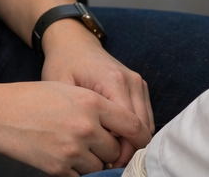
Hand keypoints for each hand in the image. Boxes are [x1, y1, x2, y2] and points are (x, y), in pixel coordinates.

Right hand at [0, 79, 149, 175]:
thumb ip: (99, 106)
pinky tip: (68, 157)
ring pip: (101, 165)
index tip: (140, 141)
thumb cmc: (35, 97)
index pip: (132, 125)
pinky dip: (80, 170)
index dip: (140, 136)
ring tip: (81, 148)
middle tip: (101, 142)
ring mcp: (72, 150)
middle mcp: (86, 127)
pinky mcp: (58, 169)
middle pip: (117, 148)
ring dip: (97, 160)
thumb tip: (123, 125)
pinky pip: (82, 176)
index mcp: (92, 103)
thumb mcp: (71, 90)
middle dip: (113, 148)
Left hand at [41, 19, 153, 162]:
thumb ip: (79, 114)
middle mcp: (132, 81)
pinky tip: (117, 141)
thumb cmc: (63, 65)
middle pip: (142, 126)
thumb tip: (91, 146)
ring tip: (113, 156)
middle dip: (129, 149)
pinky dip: (134, 131)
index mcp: (113, 81)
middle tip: (110, 166)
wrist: (74, 43)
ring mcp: (138, 82)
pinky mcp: (139, 86)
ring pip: (147, 123)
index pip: (129, 124)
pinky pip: (145, 116)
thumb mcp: (61, 89)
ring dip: (134, 141)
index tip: (106, 165)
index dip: (121, 149)